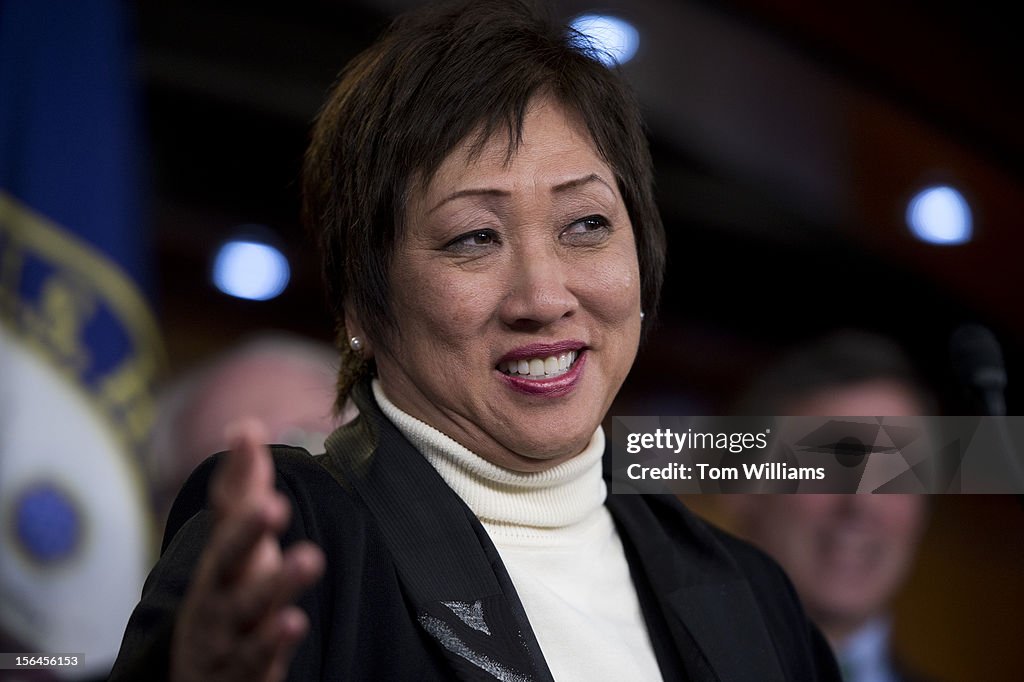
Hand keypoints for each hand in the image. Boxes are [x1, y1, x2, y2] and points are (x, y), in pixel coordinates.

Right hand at [170, 419, 324, 681]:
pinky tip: (295, 622)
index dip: (239, 474)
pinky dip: (272, 641)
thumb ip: (244, 491)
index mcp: (220, 556)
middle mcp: (217, 590)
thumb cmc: (226, 594)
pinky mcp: (245, 669)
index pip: (226, 508)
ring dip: (277, 583)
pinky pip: (257, 657)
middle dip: (246, 530)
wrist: (201, 676)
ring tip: (310, 557)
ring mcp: (227, 632)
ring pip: (247, 607)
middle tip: (273, 502)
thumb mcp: (234, 544)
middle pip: (227, 558)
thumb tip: (247, 427)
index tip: (251, 434)